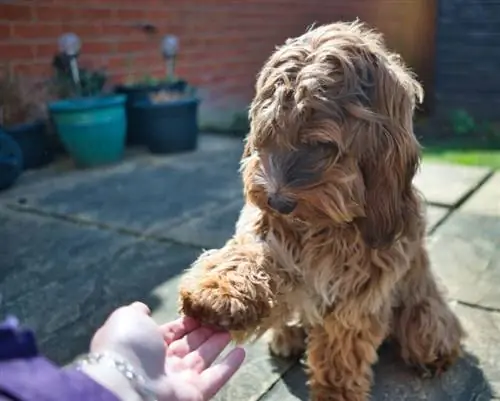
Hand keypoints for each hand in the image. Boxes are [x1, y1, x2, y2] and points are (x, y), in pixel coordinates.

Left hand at [88, 302, 245, 400]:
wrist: (127, 382)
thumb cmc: (127, 346)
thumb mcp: (127, 318)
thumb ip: (137, 312)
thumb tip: (143, 307)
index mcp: (146, 346)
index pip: (170, 333)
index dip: (184, 323)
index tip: (200, 311)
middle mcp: (163, 364)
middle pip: (188, 345)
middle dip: (203, 331)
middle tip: (220, 319)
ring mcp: (179, 380)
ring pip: (203, 359)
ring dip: (217, 344)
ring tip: (230, 329)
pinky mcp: (194, 394)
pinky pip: (216, 378)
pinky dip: (230, 366)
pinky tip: (242, 352)